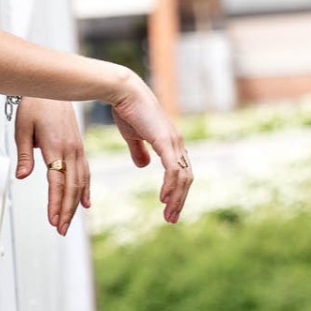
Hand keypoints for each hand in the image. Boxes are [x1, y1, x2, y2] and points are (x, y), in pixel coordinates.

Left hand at [14, 97, 90, 236]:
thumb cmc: (36, 105)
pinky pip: (86, 171)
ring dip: (75, 204)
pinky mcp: (79, 147)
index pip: (57, 182)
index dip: (55, 203)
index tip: (52, 220)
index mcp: (56, 145)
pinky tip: (86, 201)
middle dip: (67, 210)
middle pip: (72, 186)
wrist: (52, 87)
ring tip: (69, 221)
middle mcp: (71, 149)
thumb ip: (24, 154)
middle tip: (61, 229)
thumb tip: (22, 175)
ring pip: (80, 181)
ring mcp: (77, 148)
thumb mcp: (22, 128)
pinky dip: (86, 189)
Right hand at [109, 70, 193, 223]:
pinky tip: (163, 198)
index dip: (177, 190)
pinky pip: (173, 169)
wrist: (123, 92)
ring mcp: (173, 141)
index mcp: (170, 141)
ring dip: (177, 198)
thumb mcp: (133, 135)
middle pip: (186, 177)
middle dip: (180, 199)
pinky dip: (170, 185)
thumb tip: (143, 166)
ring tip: (169, 215)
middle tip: (171, 218)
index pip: (181, 171)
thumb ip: (139, 151)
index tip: (168, 208)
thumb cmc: (127, 110)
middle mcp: (176, 142)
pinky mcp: (165, 140)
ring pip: (182, 176)